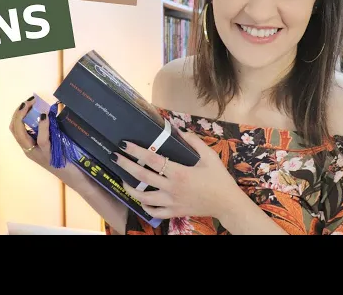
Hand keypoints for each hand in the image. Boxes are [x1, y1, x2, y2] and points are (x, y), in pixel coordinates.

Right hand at [9, 96, 85, 186]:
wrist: (76, 177)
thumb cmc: (66, 158)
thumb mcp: (54, 140)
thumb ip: (49, 129)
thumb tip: (50, 109)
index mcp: (29, 146)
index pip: (15, 128)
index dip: (17, 113)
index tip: (26, 101)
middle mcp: (29, 150)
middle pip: (15, 129)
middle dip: (18, 112)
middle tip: (28, 101)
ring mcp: (38, 154)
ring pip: (22, 134)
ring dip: (24, 116)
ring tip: (32, 105)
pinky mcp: (49, 155)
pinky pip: (42, 139)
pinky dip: (42, 126)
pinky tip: (44, 116)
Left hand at [112, 129, 236, 219]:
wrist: (227, 204)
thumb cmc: (219, 179)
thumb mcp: (209, 156)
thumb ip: (194, 141)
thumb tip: (180, 129)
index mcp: (179, 172)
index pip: (152, 159)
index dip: (136, 151)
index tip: (125, 144)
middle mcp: (172, 188)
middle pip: (143, 177)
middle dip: (126, 166)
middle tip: (115, 157)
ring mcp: (171, 202)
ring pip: (144, 197)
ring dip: (130, 188)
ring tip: (122, 179)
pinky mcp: (174, 212)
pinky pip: (154, 211)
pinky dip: (144, 205)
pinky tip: (140, 199)